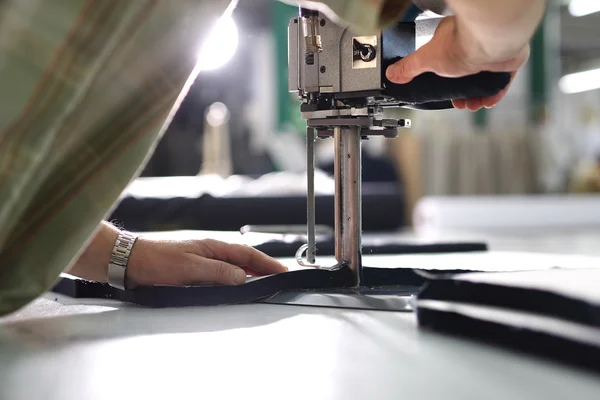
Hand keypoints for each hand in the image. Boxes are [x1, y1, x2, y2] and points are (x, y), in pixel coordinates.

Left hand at [125, 237, 287, 287]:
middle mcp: (211, 251)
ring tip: (264, 280)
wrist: (131, 261)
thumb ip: (218, 272)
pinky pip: (223, 272)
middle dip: (264, 266)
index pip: (248, 255)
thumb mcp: (190, 268)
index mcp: (213, 247)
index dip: (267, 263)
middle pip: (245, 259)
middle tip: (279, 276)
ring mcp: (204, 259)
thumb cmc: (157, 260)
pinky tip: (236, 284)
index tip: (282, 270)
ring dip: (251, 272)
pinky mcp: (195, 268)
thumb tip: (242, 277)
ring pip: (234, 265)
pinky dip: (235, 277)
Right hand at [385, 16, 529, 110]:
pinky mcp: (508, 61)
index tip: (444, 93)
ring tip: (471, 105)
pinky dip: (494, 93)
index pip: (448, 61)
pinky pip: (502, 81)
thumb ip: (409, 67)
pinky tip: (487, 101)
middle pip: (467, 73)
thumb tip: (392, 74)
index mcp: (454, 41)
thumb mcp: (426, 60)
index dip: (445, 80)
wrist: (490, 42)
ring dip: (477, 96)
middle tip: (458, 103)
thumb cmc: (461, 44)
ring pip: (484, 79)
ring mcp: (493, 53)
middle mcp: (475, 45)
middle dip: (462, 92)